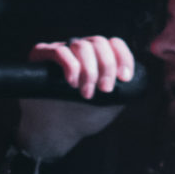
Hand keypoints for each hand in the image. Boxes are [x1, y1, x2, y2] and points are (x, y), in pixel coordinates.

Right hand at [16, 35, 135, 158]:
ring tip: (86, 93)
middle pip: (99, 42)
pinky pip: (59, 51)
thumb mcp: (111, 104)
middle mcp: (81, 51)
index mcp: (99, 59)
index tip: (125, 78)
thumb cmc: (83, 117)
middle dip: (106, 66)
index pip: (115, 44)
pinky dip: (70, 66)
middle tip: (105, 89)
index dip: (123, 57)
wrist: (56, 131)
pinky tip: (71, 82)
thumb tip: (132, 75)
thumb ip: (124, 88)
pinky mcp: (41, 56)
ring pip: (81, 45)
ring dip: (88, 71)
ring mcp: (62, 51)